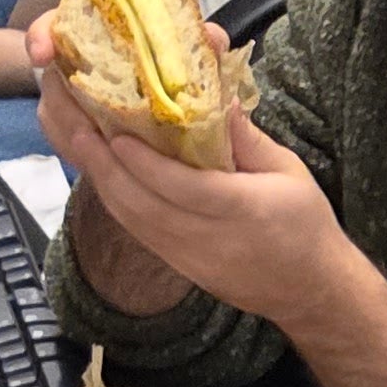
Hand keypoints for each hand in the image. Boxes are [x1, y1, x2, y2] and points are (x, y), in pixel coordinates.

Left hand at [32, 39, 337, 328]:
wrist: (309, 290)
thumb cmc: (305, 224)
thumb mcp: (290, 172)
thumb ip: (248, 139)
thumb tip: (215, 96)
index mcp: (245, 211)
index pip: (186, 189)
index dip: (147, 165)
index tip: (117, 137)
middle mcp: (209, 240)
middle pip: (145, 206)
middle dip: (105, 166)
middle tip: (77, 126)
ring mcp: (188, 258)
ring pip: (133, 220)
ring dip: (101, 181)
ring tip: (77, 140)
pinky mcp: (177, 266)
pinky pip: (137, 231)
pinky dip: (114, 199)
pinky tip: (98, 171)